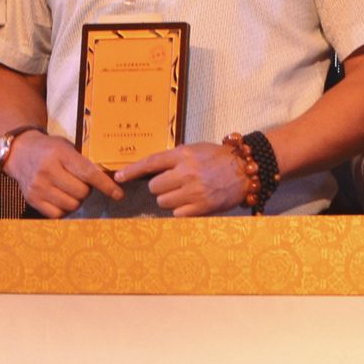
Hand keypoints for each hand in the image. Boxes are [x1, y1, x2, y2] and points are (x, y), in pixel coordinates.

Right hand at [3, 130, 124, 217]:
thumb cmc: (50, 149)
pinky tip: (61, 198)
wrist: (20, 152)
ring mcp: (38, 186)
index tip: (118, 194)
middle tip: (81, 183)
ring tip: (70, 190)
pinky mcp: (32, 199)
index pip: (88, 173)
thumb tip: (109, 179)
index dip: (106, 185)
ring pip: (72, 205)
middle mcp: (47, 171)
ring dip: (76, 200)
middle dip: (87, 190)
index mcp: (60, 154)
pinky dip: (64, 209)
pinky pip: (58, 214)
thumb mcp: (67, 147)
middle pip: (81, 193)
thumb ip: (84, 161)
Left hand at [117, 142, 249, 216]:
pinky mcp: (202, 206)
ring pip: (164, 202)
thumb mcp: (195, 150)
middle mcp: (187, 172)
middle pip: (155, 186)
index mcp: (183, 154)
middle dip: (161, 187)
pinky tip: (192, 202)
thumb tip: (150, 170)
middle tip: (174, 184)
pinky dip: (181, 210)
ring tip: (185, 193)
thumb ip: (174, 158)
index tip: (118, 177)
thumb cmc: (218, 159)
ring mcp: (194, 190)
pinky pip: (177, 213)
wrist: (245, 170)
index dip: (132, 171)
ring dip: (170, 200)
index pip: (151, 163)